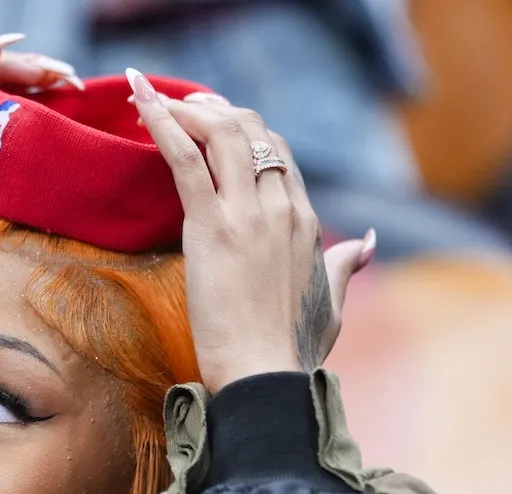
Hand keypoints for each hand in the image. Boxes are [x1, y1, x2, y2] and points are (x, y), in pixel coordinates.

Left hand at [124, 69, 375, 391]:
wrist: (266, 376)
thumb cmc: (293, 350)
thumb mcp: (332, 301)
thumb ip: (346, 265)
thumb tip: (368, 243)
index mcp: (304, 222)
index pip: (277, 154)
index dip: (246, 132)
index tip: (217, 125)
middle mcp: (281, 208)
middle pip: (252, 131)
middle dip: (216, 111)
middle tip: (184, 107)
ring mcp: (248, 214)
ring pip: (223, 134)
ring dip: (187, 109)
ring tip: (153, 99)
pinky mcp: (212, 228)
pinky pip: (187, 160)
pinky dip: (162, 124)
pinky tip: (143, 104)